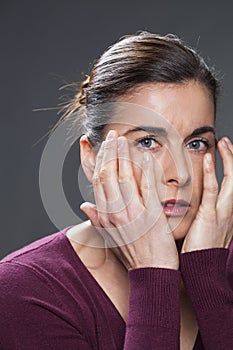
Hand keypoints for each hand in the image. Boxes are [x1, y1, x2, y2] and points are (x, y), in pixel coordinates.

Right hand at [80, 130, 178, 269]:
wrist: (151, 272)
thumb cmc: (132, 253)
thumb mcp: (109, 237)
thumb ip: (97, 219)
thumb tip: (84, 206)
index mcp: (106, 215)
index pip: (99, 181)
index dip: (100, 161)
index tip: (103, 146)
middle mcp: (116, 212)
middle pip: (108, 175)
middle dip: (110, 152)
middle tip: (113, 135)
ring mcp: (133, 213)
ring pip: (124, 177)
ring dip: (123, 156)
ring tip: (124, 139)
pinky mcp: (151, 215)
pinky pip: (147, 188)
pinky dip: (146, 170)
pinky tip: (145, 156)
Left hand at [182, 137, 232, 252]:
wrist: (202, 271)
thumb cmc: (199, 250)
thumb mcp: (206, 228)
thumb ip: (203, 212)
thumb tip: (193, 201)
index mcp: (227, 212)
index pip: (232, 184)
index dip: (231, 167)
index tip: (223, 152)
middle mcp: (229, 210)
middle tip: (226, 142)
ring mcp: (222, 213)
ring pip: (231, 181)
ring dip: (229, 160)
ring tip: (223, 143)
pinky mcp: (210, 217)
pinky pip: (213, 191)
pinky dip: (213, 173)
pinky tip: (210, 159)